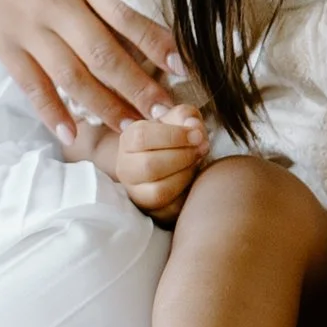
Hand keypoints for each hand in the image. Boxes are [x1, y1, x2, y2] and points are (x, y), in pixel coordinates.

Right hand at [0, 0, 181, 133]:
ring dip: (105, 107)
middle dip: (140, 88)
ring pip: (72, 76)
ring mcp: (26, 25)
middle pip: (104, 54)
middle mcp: (55, 0)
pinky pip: (30, 84)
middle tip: (167, 113)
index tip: (185, 65)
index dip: (158, 43)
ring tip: (132, 129)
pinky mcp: (1, 42)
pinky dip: (51, 111)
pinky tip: (71, 132)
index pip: (127, 13)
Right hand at [80, 106, 210, 216]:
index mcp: (129, 139)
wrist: (180, 162)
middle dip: (182, 157)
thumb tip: (193, 126)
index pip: (141, 137)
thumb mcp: (182, 119)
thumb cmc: (178, 138)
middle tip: (201, 150)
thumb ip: (187, 116)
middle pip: (149, 166)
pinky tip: (192, 180)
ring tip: (196, 164)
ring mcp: (135, 191)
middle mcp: (125, 167)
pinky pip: (170, 209)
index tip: (197, 135)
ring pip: (158, 191)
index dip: (174, 136)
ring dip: (185, 175)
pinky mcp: (150, 210)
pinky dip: (186, 193)